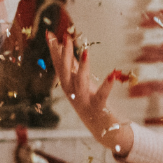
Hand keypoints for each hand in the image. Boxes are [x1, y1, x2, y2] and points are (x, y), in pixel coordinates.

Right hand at [50, 31, 133, 155]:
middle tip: (65, 38)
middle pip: (66, 72)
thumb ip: (73, 67)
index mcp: (68, 85)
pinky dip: (107, 85)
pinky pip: (102, 95)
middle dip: (65, 55)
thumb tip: (65, 49)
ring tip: (86, 52)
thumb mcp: (80, 82)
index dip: (54, 49)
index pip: (59, 65)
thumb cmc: (92, 102)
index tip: (49, 33)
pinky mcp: (98, 108)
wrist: (102, 129)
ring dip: (83, 67)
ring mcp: (84, 101)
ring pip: (80, 82)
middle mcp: (72, 93)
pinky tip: (112, 74)